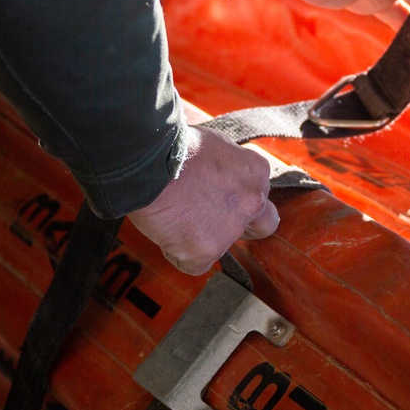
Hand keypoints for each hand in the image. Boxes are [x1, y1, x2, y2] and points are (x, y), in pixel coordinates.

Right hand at [128, 126, 278, 274]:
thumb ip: (229, 167)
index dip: (240, 199)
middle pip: (261, 226)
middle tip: (215, 221)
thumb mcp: (214, 145)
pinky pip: (195, 264)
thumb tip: (221, 174)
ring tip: (175, 217)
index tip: (222, 198)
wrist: (147, 162)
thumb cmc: (173, 147)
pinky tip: (166, 231)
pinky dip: (179, 253)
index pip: (260, 195)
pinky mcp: (206, 250)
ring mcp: (230, 228)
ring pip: (222, 246)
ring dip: (202, 237)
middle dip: (245, 228)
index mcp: (255, 172)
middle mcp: (251, 202)